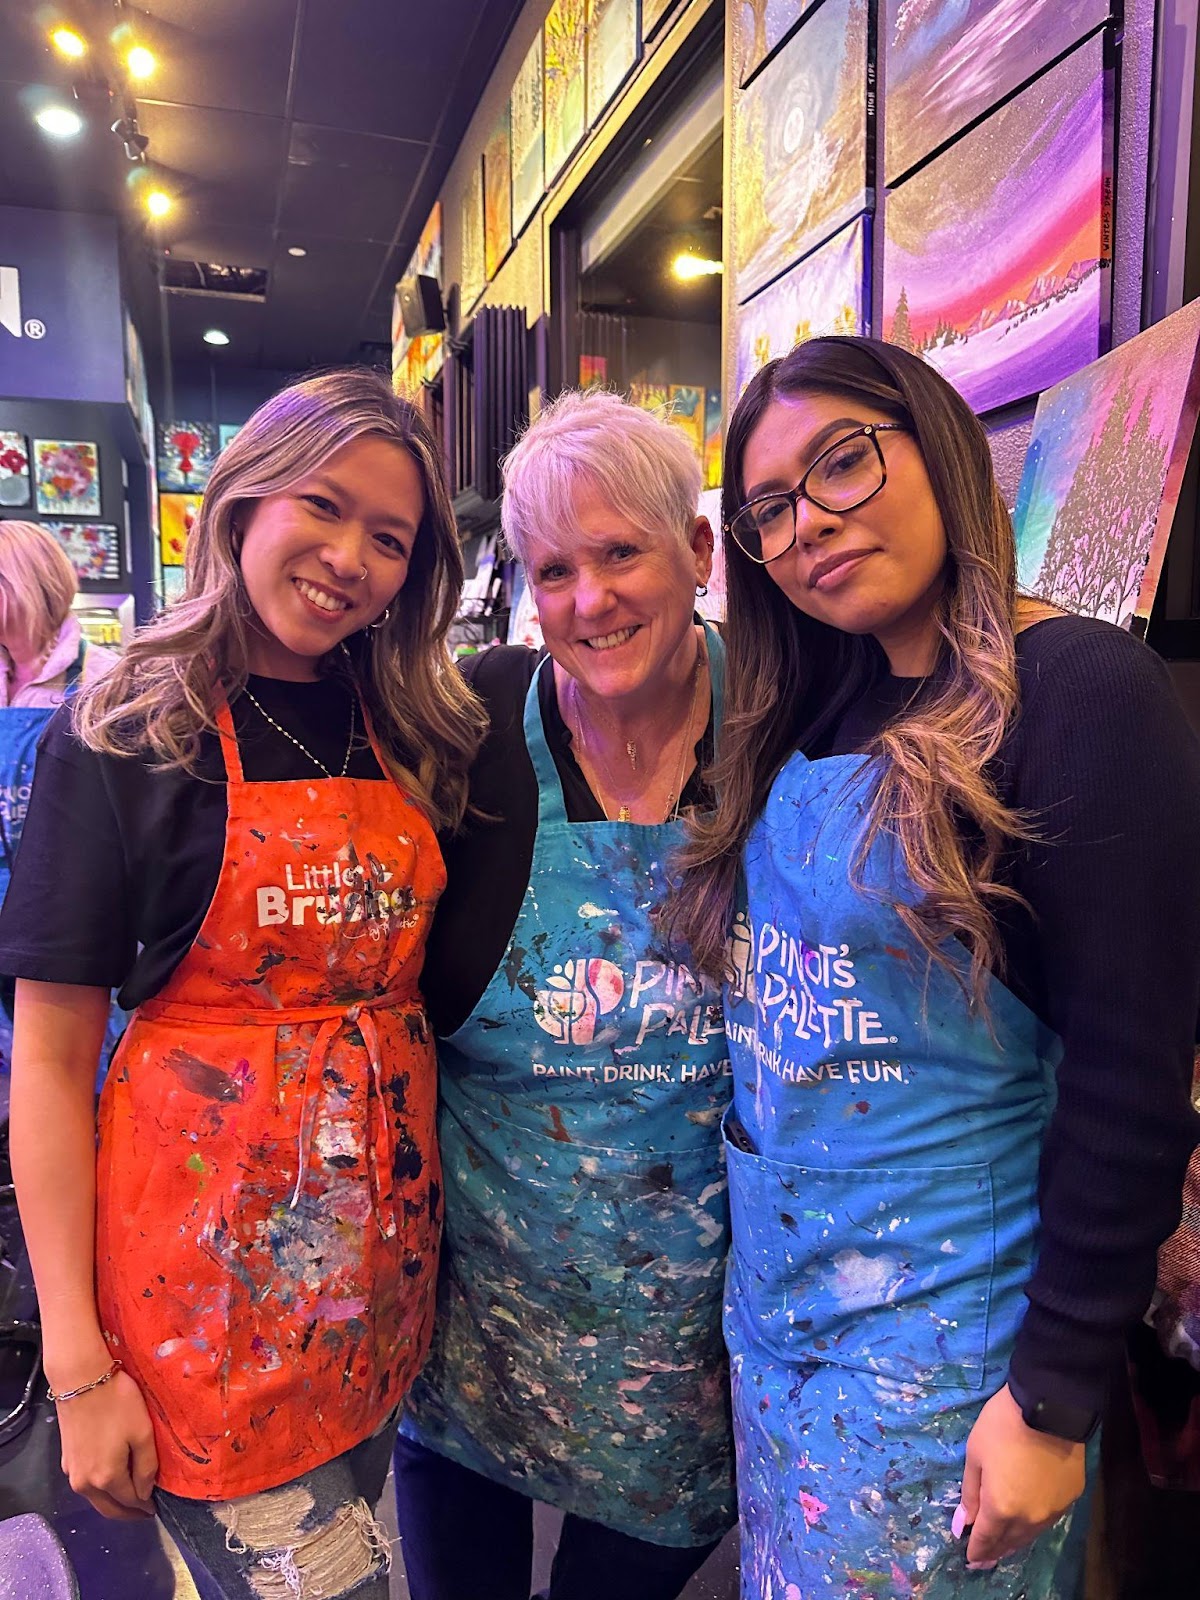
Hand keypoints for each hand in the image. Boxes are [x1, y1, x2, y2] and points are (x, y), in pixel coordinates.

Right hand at [55, 1370, 157, 1519]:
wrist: (81, 1380)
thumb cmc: (117, 1403)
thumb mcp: (142, 1433)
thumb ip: (146, 1467)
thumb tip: (145, 1493)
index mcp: (107, 1478)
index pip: (130, 1502)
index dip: (145, 1507)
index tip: (156, 1507)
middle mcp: (85, 1484)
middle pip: (109, 1509)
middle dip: (128, 1513)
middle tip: (145, 1511)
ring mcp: (72, 1473)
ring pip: (96, 1499)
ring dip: (114, 1502)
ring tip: (133, 1495)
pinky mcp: (66, 1461)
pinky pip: (87, 1486)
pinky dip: (102, 1490)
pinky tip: (114, 1480)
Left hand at [956, 1384, 1084, 1569]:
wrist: (1048, 1407)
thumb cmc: (1002, 1427)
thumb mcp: (975, 1455)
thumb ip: (970, 1494)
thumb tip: (964, 1524)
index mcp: (1002, 1508)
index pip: (986, 1539)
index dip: (977, 1550)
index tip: (970, 1559)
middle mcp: (1030, 1518)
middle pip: (1010, 1541)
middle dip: (995, 1550)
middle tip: (985, 1557)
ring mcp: (1054, 1510)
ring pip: (1031, 1534)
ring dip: (1015, 1540)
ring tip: (1005, 1544)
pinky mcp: (1071, 1498)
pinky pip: (1048, 1518)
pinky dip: (1034, 1523)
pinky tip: (1029, 1521)